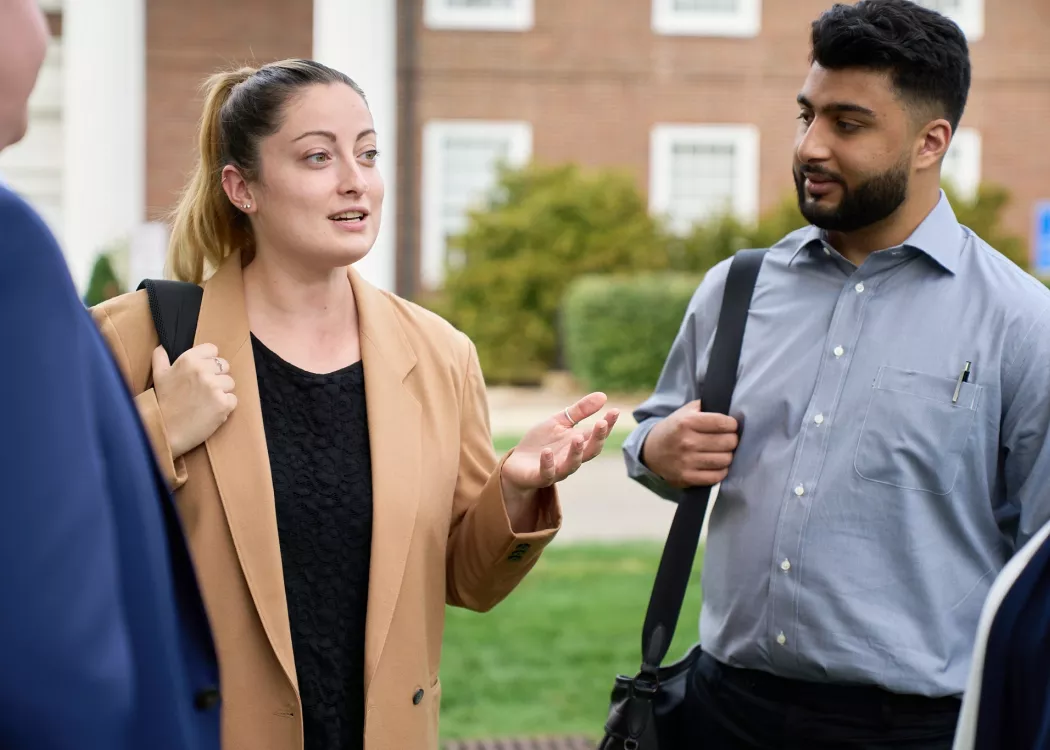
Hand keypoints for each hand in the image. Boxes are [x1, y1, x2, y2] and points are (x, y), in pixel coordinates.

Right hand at [152, 344, 236, 458]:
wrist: (165, 431)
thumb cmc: (162, 403)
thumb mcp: (158, 376)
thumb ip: (160, 358)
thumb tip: (162, 346)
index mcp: (188, 360)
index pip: (213, 350)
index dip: (209, 361)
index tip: (202, 372)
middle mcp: (202, 370)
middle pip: (224, 366)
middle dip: (217, 377)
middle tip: (203, 390)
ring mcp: (214, 387)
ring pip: (230, 383)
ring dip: (222, 392)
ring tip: (205, 402)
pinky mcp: (223, 403)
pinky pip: (233, 399)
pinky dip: (225, 406)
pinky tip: (211, 411)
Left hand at [501, 392, 619, 494]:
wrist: (517, 464)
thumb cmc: (541, 443)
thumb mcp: (559, 422)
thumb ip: (579, 411)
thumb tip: (604, 396)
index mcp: (578, 444)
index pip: (597, 435)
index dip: (607, 424)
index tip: (615, 411)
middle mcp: (571, 458)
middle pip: (590, 451)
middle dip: (597, 438)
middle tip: (602, 423)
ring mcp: (557, 469)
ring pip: (572, 465)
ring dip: (576, 452)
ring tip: (578, 438)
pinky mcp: (540, 477)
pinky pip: (546, 473)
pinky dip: (548, 463)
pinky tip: (546, 452)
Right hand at [641, 400, 737, 487]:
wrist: (651, 451)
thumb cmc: (674, 429)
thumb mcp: (685, 412)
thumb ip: (706, 406)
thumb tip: (730, 410)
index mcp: (687, 422)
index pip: (724, 423)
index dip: (732, 424)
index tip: (730, 426)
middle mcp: (686, 442)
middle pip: (728, 442)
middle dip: (731, 440)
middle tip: (727, 439)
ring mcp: (686, 462)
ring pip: (725, 460)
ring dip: (727, 456)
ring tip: (721, 452)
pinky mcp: (686, 477)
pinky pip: (716, 476)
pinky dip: (721, 471)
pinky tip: (716, 465)